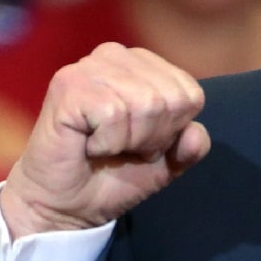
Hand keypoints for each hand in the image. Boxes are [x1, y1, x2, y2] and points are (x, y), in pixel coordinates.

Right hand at [0, 43, 210, 239]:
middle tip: (122, 147)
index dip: (172, 131)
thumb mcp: (167, 162)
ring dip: (129, 141)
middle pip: (169, 99)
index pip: (189, 94)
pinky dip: (106, 142)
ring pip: (145, 103)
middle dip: (152, 138)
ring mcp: (88, 67)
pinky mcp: (67, 85)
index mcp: (142, 65)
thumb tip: (195, 134)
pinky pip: (113, 114)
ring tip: (104, 146)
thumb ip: (191, 146)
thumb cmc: (112, 176)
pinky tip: (88, 144)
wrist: (65, 205)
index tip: (142, 144)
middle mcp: (115, 56)